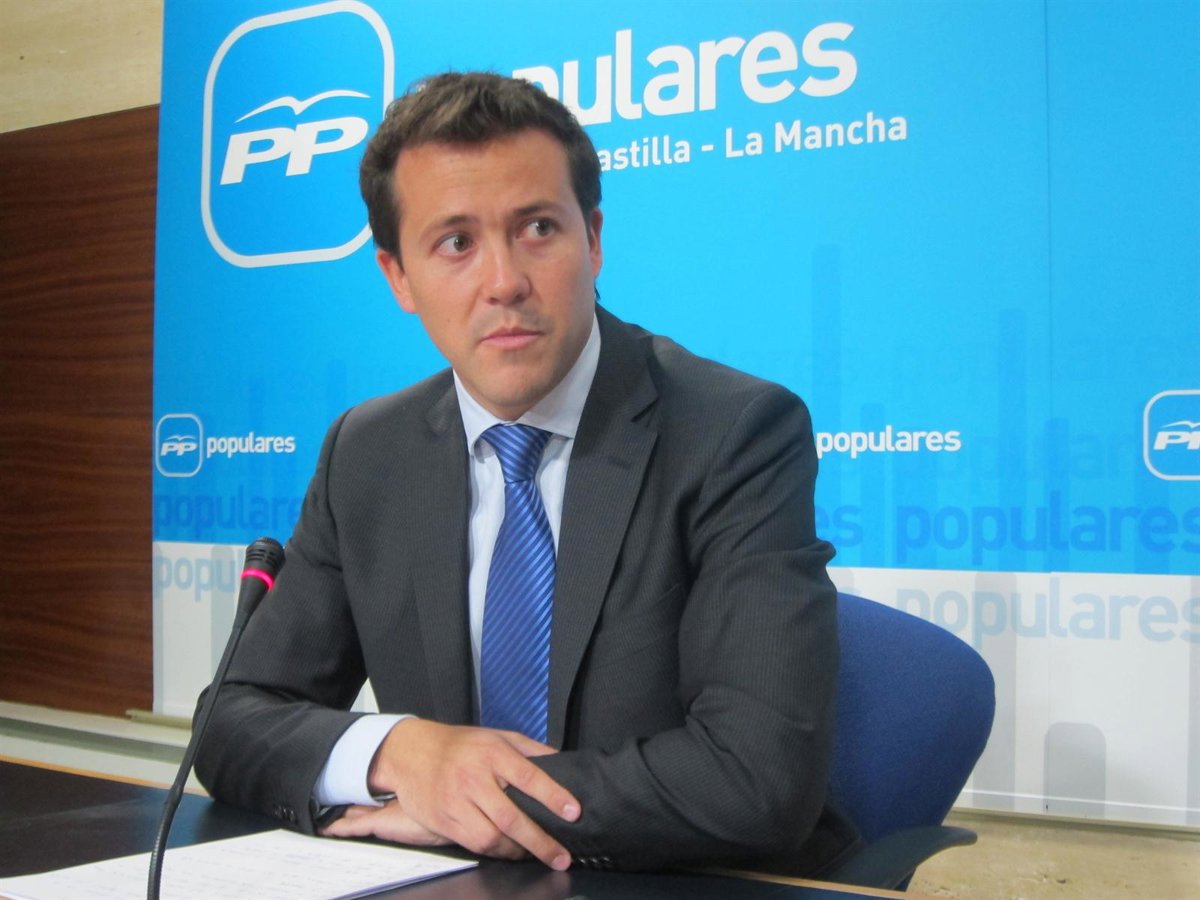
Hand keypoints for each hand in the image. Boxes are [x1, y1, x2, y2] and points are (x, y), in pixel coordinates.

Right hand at [333, 718, 580, 868]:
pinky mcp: (443, 821)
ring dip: (518, 851)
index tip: (573, 812)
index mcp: (492, 753)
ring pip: (491, 837)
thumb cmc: (461, 744)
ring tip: (536, 854)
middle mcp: (474, 778)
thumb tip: (561, 762)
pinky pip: (473, 844)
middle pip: (511, 816)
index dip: (553, 795)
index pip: (529, 776)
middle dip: (540, 841)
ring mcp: (456, 802)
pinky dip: (496, 852)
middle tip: (562, 856)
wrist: (410, 752)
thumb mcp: (497, 735)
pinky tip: (509, 852)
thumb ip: (530, 749)